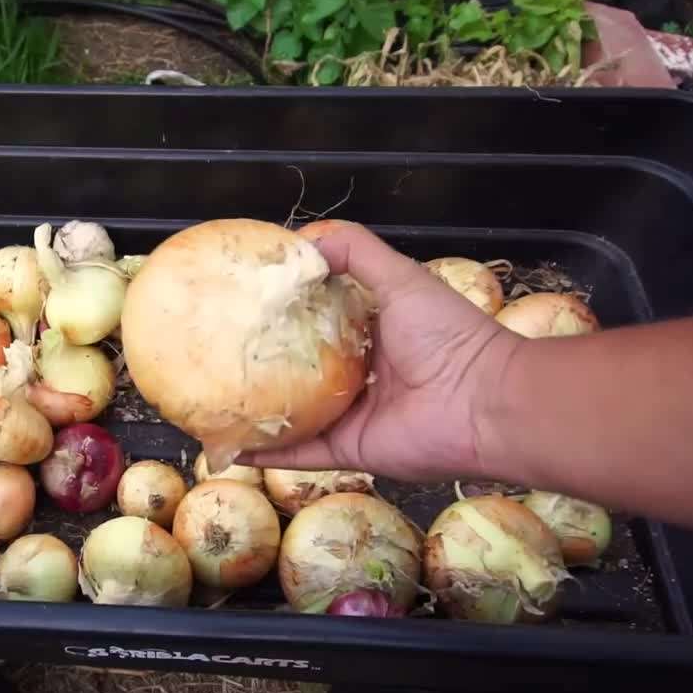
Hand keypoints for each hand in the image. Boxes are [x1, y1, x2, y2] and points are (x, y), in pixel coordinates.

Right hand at [240, 222, 519, 482]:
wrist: (483, 404)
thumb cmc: (446, 335)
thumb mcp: (400, 277)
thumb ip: (356, 252)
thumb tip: (301, 240)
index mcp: (373, 330)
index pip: (319, 318)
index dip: (284, 310)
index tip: (242, 300)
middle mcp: (358, 373)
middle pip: (299, 367)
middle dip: (261, 362)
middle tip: (214, 350)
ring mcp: (351, 414)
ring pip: (293, 413)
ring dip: (255, 409)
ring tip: (209, 399)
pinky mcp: (347, 450)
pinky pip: (298, 452)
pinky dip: (263, 453)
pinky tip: (226, 444)